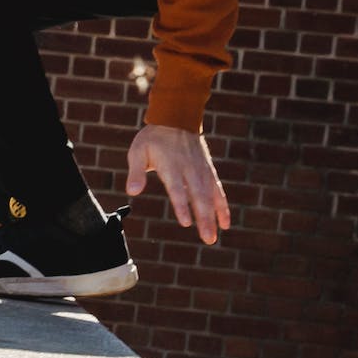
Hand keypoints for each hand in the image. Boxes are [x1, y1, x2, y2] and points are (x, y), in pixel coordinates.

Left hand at [126, 124, 230, 244]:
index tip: (187, 222)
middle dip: (204, 218)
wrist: (176, 118)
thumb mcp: (138, 151)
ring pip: (210, 196)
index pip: (177, 189)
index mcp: (171, 165)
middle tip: (207, 239)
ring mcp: (201, 170)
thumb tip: (132, 192)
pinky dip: (222, 206)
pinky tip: (225, 223)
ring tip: (214, 237)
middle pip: (198, 196)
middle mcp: (189, 169)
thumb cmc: (153, 138)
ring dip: (214, 217)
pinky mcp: (208, 170)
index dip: (182, 205)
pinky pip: (217, 190)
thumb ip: (136, 172)